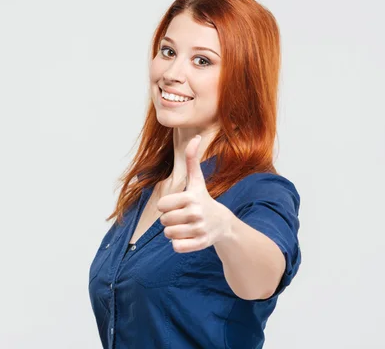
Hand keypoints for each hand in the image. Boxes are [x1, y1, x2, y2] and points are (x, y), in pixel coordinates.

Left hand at [158, 135, 232, 252]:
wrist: (223, 224)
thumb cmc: (203, 199)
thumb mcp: (197, 181)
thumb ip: (192, 160)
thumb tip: (195, 136)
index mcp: (191, 198)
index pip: (162, 205)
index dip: (167, 206)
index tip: (178, 204)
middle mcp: (196, 214)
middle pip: (163, 221)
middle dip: (169, 220)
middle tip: (182, 217)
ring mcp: (199, 230)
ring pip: (168, 235)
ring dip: (173, 232)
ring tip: (185, 227)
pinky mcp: (200, 244)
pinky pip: (177, 247)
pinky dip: (179, 244)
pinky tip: (189, 237)